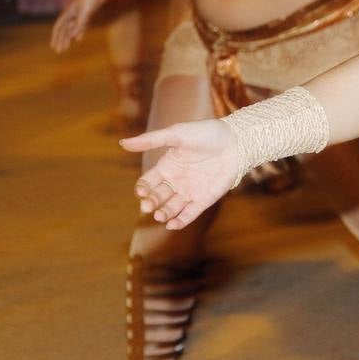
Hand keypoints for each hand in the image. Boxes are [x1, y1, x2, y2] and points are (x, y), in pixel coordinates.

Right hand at [50, 0, 106, 51]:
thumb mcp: (85, 11)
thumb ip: (80, 23)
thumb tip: (73, 37)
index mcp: (69, 12)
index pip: (59, 27)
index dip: (56, 37)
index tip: (54, 47)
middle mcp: (73, 13)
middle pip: (64, 29)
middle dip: (61, 40)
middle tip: (59, 51)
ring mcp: (80, 13)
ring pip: (72, 28)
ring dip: (68, 38)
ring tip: (66, 47)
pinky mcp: (88, 12)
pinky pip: (81, 25)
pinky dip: (78, 32)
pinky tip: (78, 38)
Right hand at [120, 120, 239, 229]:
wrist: (236, 140)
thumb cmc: (206, 134)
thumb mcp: (176, 134)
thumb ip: (151, 140)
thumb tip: (122, 143)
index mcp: (166, 166)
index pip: (147, 182)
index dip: (142, 189)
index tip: (142, 191)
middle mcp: (176, 181)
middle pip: (157, 197)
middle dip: (151, 203)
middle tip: (148, 206)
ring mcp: (190, 191)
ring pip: (171, 208)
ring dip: (164, 213)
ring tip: (160, 215)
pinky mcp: (204, 199)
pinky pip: (189, 214)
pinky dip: (180, 221)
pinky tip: (172, 225)